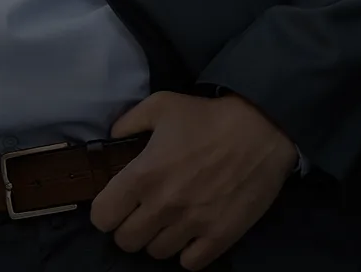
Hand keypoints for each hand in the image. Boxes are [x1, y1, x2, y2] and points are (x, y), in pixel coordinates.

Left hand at [89, 90, 296, 268]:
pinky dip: (185, 252)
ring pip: (156, 253)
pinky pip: (189, 264)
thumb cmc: (206, 116)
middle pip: (126, 242)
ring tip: (167, 219)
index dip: (104, 211)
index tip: (114, 203)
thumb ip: (128, 122)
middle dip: (127, 227)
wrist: (258, 131)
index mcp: (144, 175)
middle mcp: (163, 205)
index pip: (103, 216)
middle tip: (140, 212)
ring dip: (157, 238)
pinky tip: (189, 233)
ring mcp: (192, 225)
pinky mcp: (219, 238)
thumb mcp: (159, 105)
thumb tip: (112, 138)